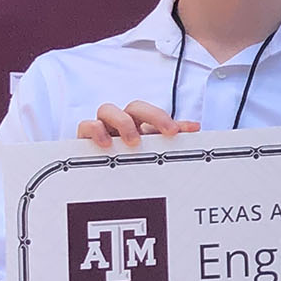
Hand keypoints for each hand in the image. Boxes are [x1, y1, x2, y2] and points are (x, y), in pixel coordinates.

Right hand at [78, 101, 201, 147]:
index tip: (175, 132)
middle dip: (151, 116)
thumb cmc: (130, 158)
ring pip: (108, 109)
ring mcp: (103, 127)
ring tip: (132, 142)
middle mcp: (122, 121)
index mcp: (140, 123)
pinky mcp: (85, 137)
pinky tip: (105, 144)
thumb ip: (172, 138)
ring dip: (122, 122)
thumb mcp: (153, 149)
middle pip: (135, 106)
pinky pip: (86, 125)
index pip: (153, 112)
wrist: (101, 173)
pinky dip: (95, 130)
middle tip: (165, 134)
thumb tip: (195, 128)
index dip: (164, 118)